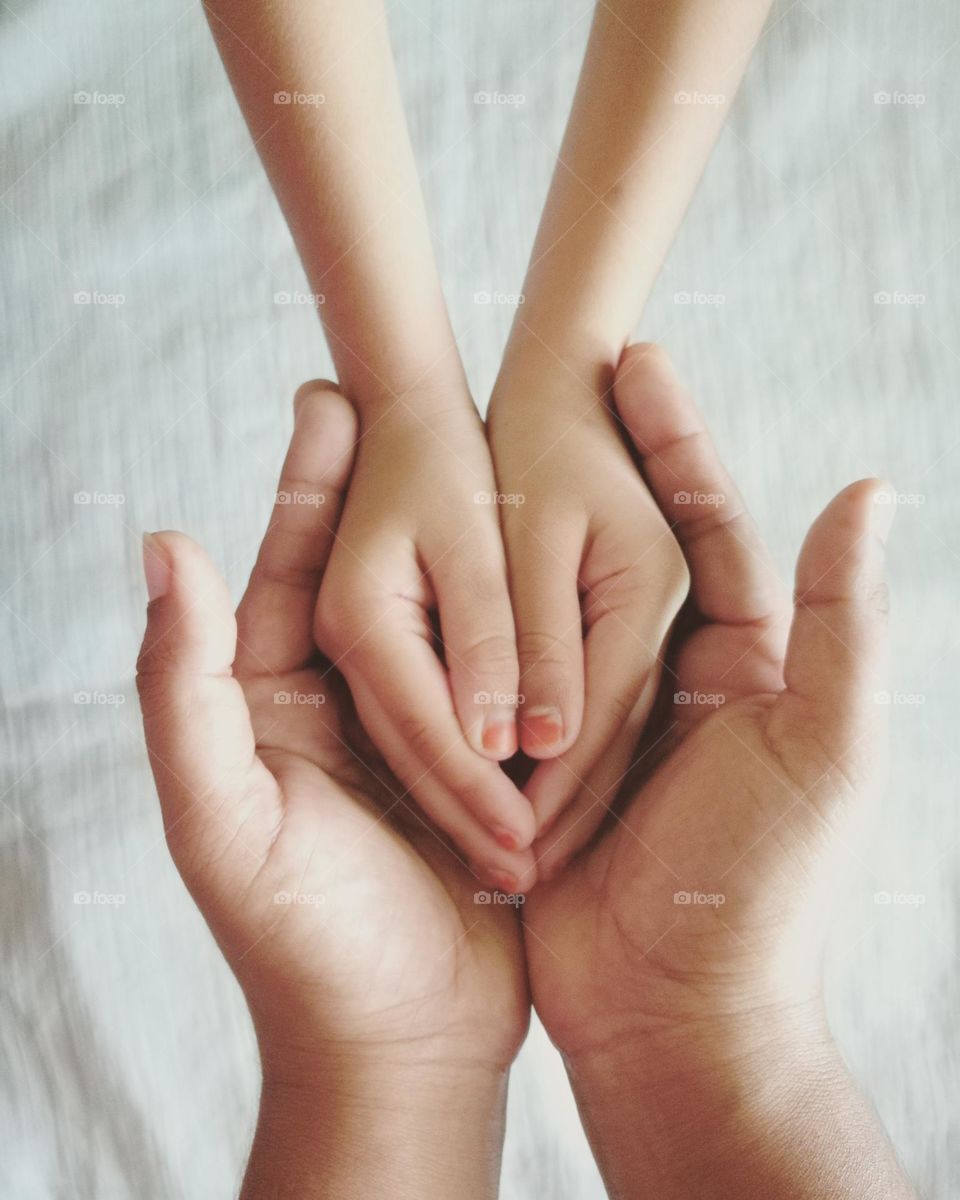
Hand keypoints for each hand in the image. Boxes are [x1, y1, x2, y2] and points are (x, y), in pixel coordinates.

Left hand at [136, 384, 528, 1195]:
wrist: (405, 1043)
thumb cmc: (300, 939)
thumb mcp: (223, 814)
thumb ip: (183, 684)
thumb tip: (163, 544)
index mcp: (276, 701)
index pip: (289, 569)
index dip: (307, 485)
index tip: (331, 397)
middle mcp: (348, 704)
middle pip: (373, 577)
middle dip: (391, 487)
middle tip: (419, 393)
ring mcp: (426, 730)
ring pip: (449, 620)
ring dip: (471, 545)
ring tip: (501, 450)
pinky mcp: (493, 763)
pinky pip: (507, 680)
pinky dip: (529, 625)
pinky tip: (558, 562)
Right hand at [525, 345, 893, 1062]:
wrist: (672, 1019)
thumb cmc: (760, 886)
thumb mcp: (822, 746)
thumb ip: (839, 622)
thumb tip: (867, 487)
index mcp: (742, 662)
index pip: (708, 524)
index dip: (676, 441)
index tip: (635, 361)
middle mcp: (668, 678)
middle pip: (627, 551)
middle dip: (592, 463)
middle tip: (550, 376)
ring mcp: (597, 716)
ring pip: (556, 607)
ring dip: (526, 532)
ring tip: (483, 442)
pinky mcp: (536, 762)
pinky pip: (507, 681)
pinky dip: (481, 627)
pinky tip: (445, 560)